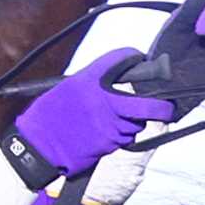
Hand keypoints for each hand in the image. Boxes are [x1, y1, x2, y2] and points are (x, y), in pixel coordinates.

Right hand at [9, 69, 170, 193]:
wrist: (37, 147)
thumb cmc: (49, 117)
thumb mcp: (69, 89)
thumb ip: (94, 82)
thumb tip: (119, 78)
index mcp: (89, 80)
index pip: (120, 59)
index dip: (134, 57)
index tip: (142, 59)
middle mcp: (103, 100)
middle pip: (148, 104)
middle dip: (163, 108)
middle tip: (168, 108)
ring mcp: (109, 125)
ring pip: (136, 124)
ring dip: (133, 122)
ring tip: (111, 120)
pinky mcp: (109, 144)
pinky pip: (125, 138)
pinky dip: (121, 135)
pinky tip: (103, 133)